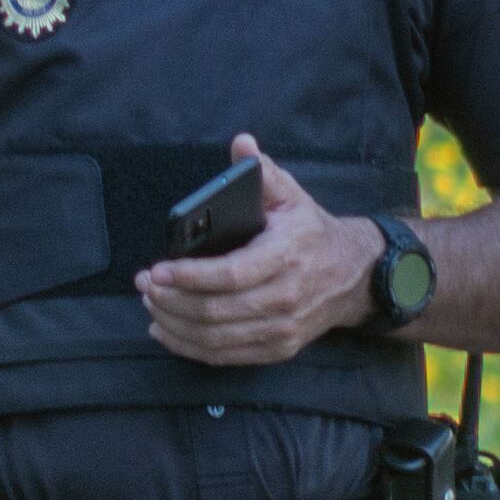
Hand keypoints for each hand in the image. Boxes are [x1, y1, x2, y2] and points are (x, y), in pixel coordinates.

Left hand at [138, 137, 378, 366]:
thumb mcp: (293, 197)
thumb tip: (241, 144)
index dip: (189, 276)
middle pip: (215, 311)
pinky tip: (164, 328)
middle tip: (144, 283)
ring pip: (213, 337)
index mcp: (288, 255)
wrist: (355, 276)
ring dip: (172, 321)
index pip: (231, 274)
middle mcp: (287, 296)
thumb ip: (263, 173)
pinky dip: (186, 345)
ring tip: (150, 301)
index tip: (157, 269)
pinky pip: (222, 355)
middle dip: (170, 299)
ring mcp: (283, 328)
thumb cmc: (311, 232)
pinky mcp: (277, 349)